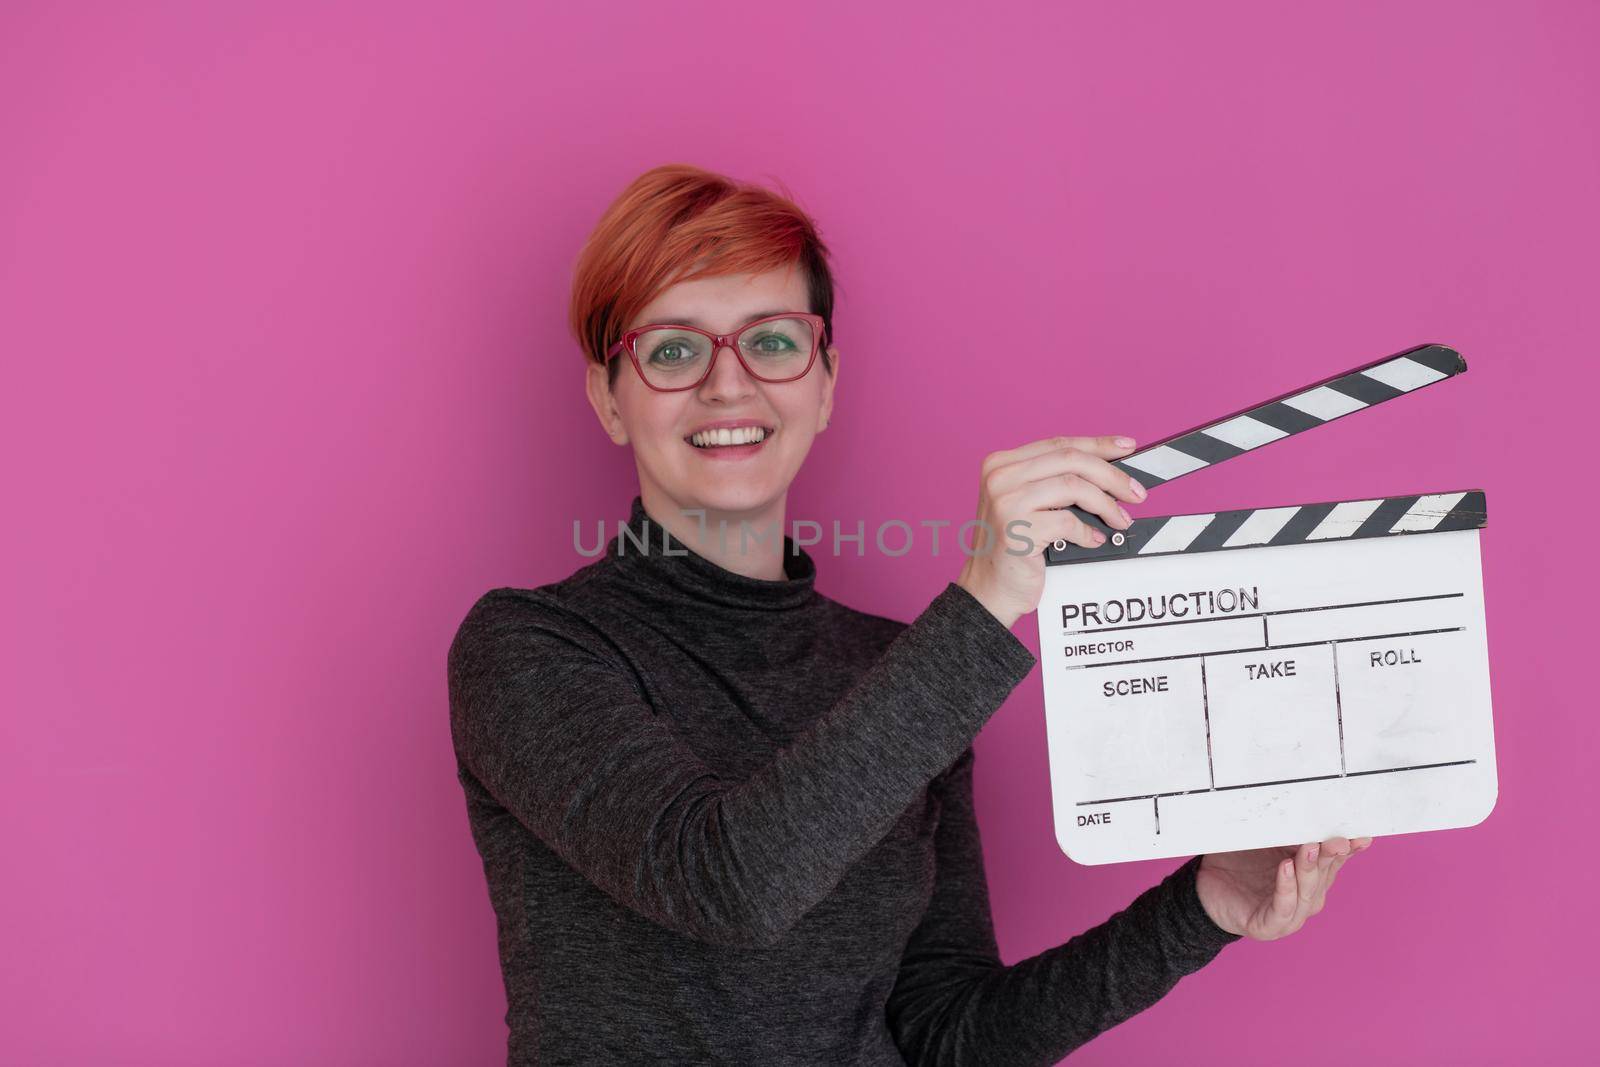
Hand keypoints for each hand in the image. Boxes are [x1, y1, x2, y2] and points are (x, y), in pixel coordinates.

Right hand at [956, 435, 1146, 627]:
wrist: (987, 590)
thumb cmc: (1011, 549)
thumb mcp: (1028, 505)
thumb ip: (1055, 484)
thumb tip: (1108, 475)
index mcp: (1001, 464)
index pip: (1059, 444)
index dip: (1098, 444)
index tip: (1126, 447)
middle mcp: (1000, 477)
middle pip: (1070, 460)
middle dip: (1111, 476)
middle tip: (1135, 493)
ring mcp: (1005, 502)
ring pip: (1073, 487)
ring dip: (1105, 505)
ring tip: (1119, 520)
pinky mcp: (1017, 529)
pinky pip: (1068, 521)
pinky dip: (1087, 532)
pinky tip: (1093, 540)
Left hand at [1196, 836, 1374, 939]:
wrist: (1205, 888)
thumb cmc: (1239, 862)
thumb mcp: (1264, 841)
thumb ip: (1287, 831)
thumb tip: (1306, 805)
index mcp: (1311, 878)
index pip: (1334, 862)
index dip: (1348, 849)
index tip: (1360, 835)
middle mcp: (1307, 898)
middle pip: (1323, 875)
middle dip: (1330, 856)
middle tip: (1335, 839)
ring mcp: (1290, 915)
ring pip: (1307, 893)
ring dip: (1309, 870)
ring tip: (1308, 847)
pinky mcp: (1269, 926)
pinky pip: (1282, 907)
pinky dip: (1285, 888)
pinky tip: (1285, 868)